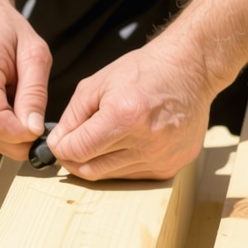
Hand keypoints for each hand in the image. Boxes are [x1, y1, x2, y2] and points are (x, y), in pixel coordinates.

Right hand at [0, 0, 51, 159]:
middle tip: (34, 134)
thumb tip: (33, 130)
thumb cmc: (8, 29)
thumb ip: (35, 93)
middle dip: (10, 140)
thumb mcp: (35, 54)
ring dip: (1, 136)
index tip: (36, 132)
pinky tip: (5, 115)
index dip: (12, 132)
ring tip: (21, 121)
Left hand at [47, 37, 214, 179]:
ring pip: (111, 176)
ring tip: (102, 139)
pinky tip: (124, 144)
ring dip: (98, 162)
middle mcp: (146, 142)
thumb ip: (72, 117)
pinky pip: (132, 176)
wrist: (190, 70)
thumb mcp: (96, 85)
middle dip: (74, 160)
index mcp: (124, 116)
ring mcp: (161, 158)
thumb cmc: (143, 71)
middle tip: (72, 146)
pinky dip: (120, 164)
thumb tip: (57, 143)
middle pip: (91, 169)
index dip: (61, 148)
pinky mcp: (171, 167)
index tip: (59, 142)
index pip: (77, 150)